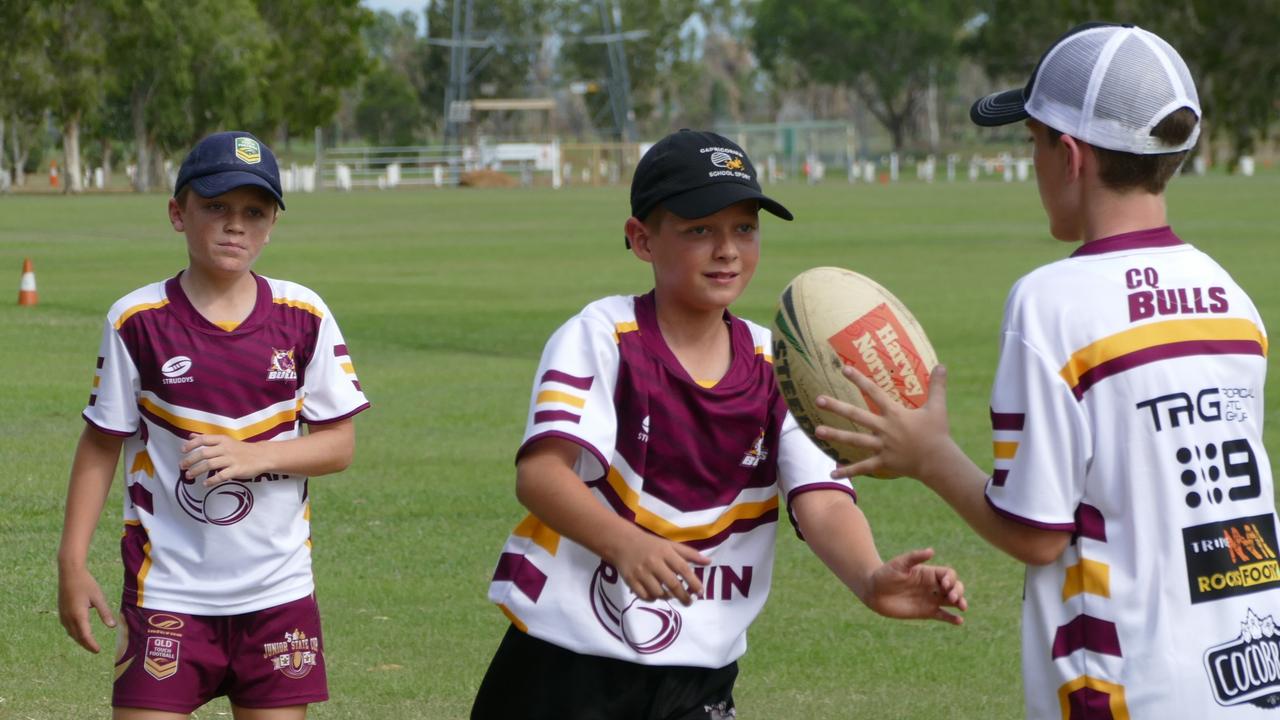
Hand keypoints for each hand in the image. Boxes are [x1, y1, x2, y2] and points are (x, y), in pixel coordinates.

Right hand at [58, 565, 116, 652]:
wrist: (69, 573)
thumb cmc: (86, 583)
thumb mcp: (98, 597)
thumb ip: (105, 612)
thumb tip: (112, 626)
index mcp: (78, 615)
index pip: (85, 636)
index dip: (91, 645)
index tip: (98, 651)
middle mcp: (68, 618)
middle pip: (77, 636)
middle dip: (86, 644)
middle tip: (95, 650)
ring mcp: (63, 615)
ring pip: (71, 632)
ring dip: (80, 639)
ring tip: (89, 643)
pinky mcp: (61, 611)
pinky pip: (68, 627)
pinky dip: (74, 632)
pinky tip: (80, 632)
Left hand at [180, 434, 266, 486]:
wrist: (262, 456)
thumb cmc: (241, 449)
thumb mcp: (225, 441)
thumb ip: (208, 439)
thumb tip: (191, 436)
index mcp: (222, 440)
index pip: (204, 440)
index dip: (191, 445)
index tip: (182, 451)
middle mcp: (226, 448)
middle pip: (204, 453)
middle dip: (190, 460)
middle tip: (182, 466)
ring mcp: (232, 459)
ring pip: (210, 465)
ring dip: (197, 471)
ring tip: (189, 475)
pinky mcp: (237, 470)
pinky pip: (221, 476)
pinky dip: (212, 480)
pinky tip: (205, 484)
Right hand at [607, 531, 710, 606]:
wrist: (623, 543)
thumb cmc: (651, 545)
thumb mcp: (670, 545)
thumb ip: (690, 554)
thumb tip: (709, 562)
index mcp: (665, 552)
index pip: (683, 568)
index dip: (693, 582)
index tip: (700, 592)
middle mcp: (654, 562)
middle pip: (672, 584)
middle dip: (683, 596)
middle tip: (689, 602)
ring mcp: (641, 572)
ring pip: (658, 592)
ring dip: (667, 597)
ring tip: (670, 595)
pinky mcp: (630, 580)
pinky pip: (644, 596)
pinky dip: (652, 599)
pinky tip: (656, 595)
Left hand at [815, 364, 955, 480]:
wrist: (938, 461)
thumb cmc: (938, 433)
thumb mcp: (938, 407)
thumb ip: (937, 386)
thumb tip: (942, 365)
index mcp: (895, 414)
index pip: (874, 392)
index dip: (859, 380)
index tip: (844, 369)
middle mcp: (885, 428)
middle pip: (856, 415)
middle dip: (836, 407)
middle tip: (818, 399)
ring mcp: (882, 446)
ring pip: (854, 440)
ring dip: (835, 435)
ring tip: (817, 430)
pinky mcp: (883, 463)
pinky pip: (862, 467)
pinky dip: (847, 471)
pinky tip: (831, 474)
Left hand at [864, 547, 966, 624]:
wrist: (874, 592)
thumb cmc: (885, 574)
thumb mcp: (899, 564)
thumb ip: (915, 557)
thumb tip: (932, 551)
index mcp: (929, 573)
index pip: (948, 574)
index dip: (951, 579)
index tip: (945, 585)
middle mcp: (932, 586)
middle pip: (955, 587)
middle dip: (958, 591)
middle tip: (953, 598)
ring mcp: (930, 599)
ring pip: (952, 601)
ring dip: (960, 603)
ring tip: (963, 607)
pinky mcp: (926, 612)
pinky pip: (943, 615)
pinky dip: (952, 618)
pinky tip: (959, 621)